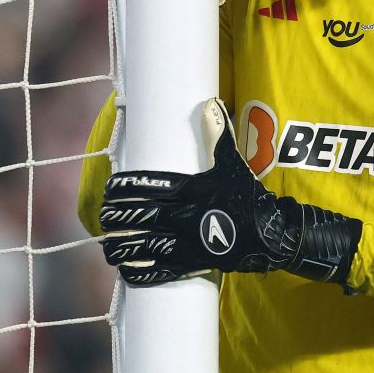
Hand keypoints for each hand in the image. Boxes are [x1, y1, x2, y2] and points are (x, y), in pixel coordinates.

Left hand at [100, 98, 361, 287]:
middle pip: (143, 215)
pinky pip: (161, 268)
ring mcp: (188, 242)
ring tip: (106, 243)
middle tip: (103, 214)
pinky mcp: (193, 263)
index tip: (110, 187)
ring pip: (147, 244)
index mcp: (192, 189)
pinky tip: (124, 269)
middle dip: (119, 215)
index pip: (152, 185)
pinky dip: (141, 269)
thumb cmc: (248, 196)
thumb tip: (210, 103)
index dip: (128, 187)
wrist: (270, 233)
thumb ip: (217, 134)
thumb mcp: (232, 162)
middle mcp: (186, 215)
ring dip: (123, 244)